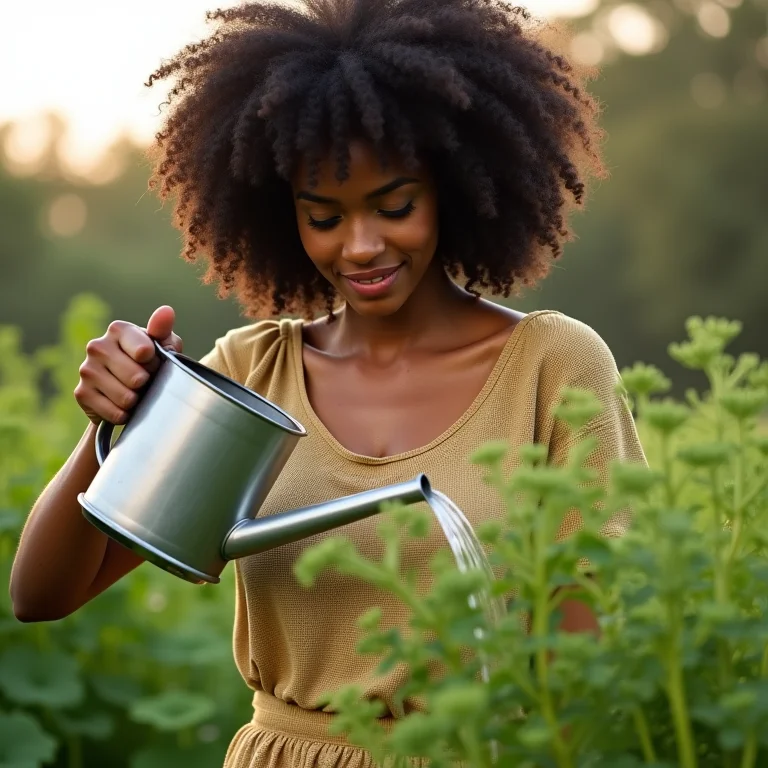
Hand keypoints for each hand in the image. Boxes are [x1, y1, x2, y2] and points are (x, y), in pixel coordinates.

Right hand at [74, 306, 182, 424]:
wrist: (131, 390)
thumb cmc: (152, 363)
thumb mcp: (164, 346)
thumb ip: (164, 330)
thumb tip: (167, 311)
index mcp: (119, 330)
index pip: (144, 352)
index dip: (155, 364)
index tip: (152, 362)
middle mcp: (97, 346)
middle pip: (136, 378)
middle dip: (147, 384)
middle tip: (145, 381)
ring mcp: (86, 370)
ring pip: (125, 397)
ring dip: (137, 401)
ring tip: (135, 393)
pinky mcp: (81, 393)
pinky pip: (114, 412)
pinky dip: (125, 414)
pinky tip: (123, 406)